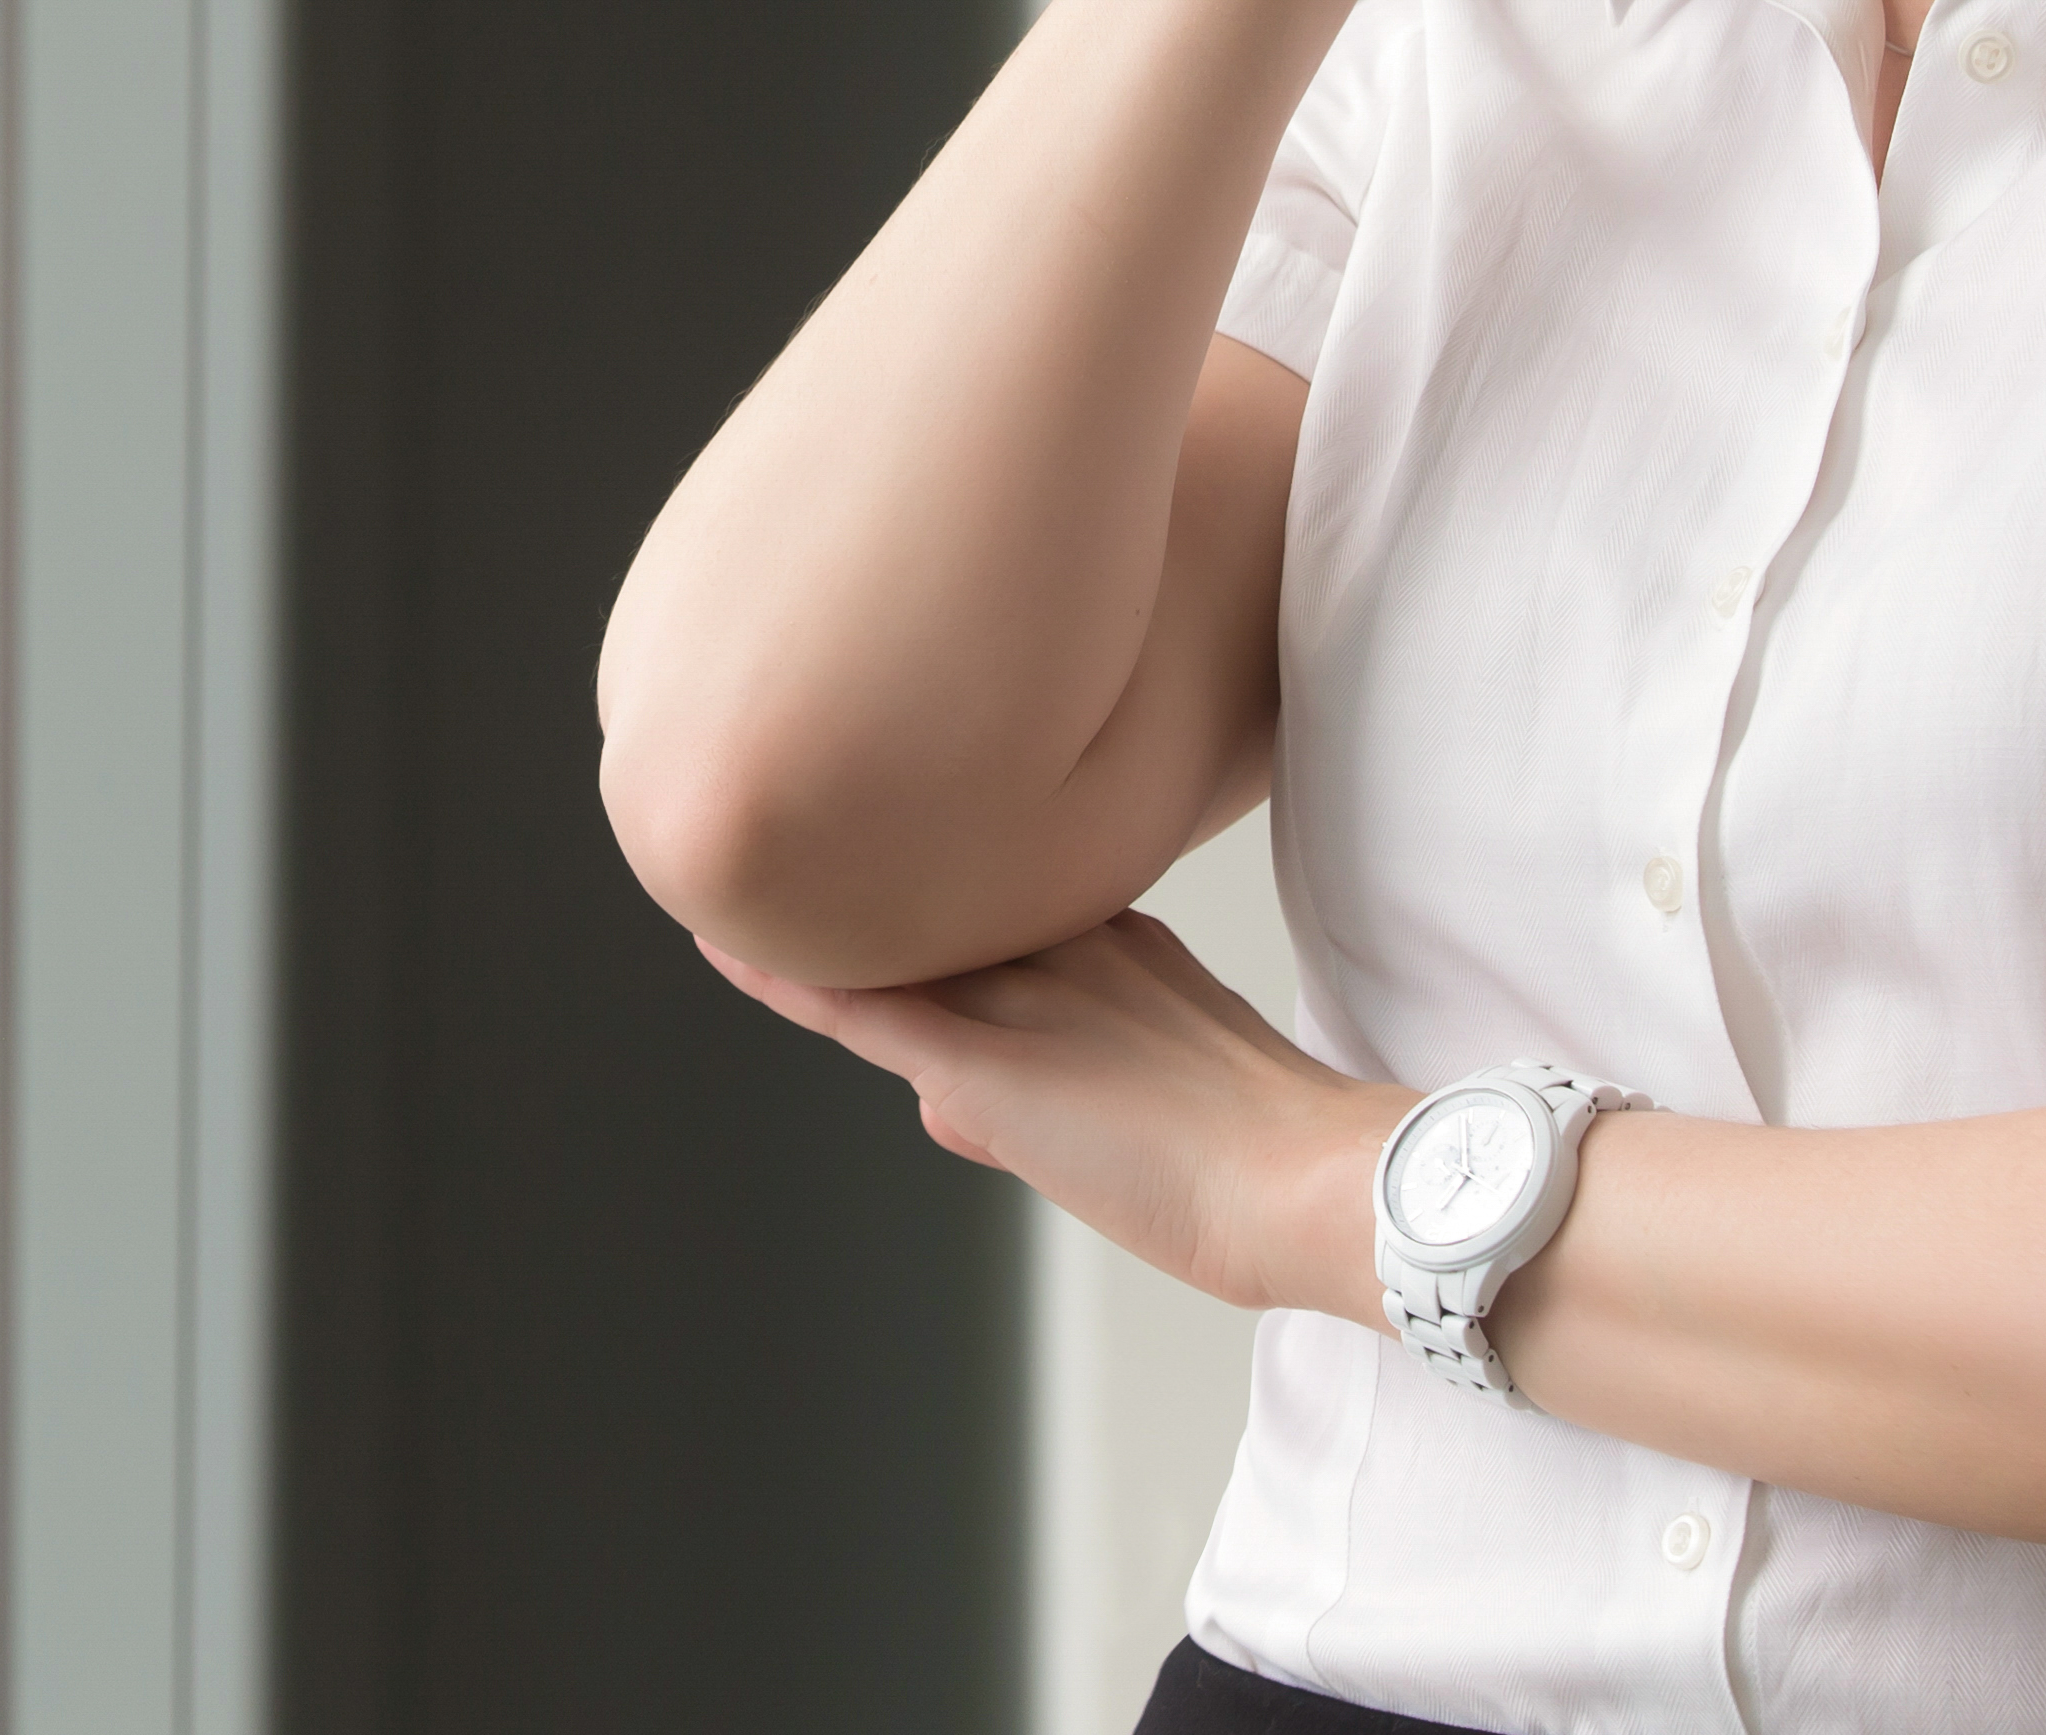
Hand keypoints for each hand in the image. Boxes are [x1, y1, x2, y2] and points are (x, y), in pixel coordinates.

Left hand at [703, 912, 1402, 1315]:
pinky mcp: (985, 1067)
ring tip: (739, 877)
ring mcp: (1020, 1004)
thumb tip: (937, 1110)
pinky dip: (789, 980)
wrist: (1318, 1186)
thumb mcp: (1168, 1102)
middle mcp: (1062, 951)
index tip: (898, 891)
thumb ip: (1049, 1093)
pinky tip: (727, 944)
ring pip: (892, 957)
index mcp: (1121, 944)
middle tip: (794, 860)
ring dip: (819, 929)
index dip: (945, 914)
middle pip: (939, 930)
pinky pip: (857, 1011)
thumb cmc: (1274, 1172)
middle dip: (877, 914)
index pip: (1002, 915)